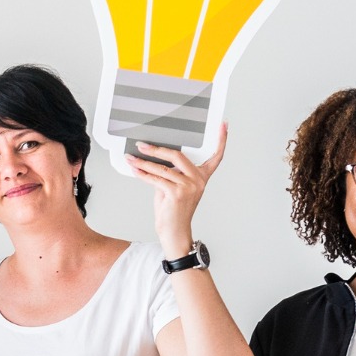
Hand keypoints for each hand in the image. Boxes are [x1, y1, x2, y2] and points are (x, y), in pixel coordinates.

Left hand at [125, 123, 226, 258]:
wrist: (174, 231)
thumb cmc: (173, 209)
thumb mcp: (175, 186)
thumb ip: (171, 171)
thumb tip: (153, 157)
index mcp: (202, 176)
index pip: (216, 156)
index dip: (221, 140)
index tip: (223, 125)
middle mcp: (198, 180)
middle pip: (177, 155)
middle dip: (157, 149)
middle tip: (142, 145)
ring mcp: (189, 186)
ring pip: (162, 168)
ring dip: (143, 163)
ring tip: (131, 158)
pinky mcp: (177, 193)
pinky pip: (156, 179)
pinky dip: (143, 174)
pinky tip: (135, 170)